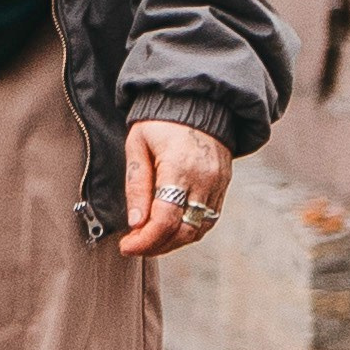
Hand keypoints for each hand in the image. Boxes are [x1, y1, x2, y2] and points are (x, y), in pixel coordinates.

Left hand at [120, 121, 232, 258]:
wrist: (196, 103)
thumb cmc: (160, 123)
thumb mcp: (137, 146)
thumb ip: (136, 185)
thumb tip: (136, 222)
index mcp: (179, 167)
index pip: (165, 218)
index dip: (145, 240)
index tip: (126, 246)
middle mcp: (204, 179)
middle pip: (183, 230)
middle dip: (156, 246)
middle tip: (134, 246)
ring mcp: (218, 184)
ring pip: (198, 230)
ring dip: (172, 243)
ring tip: (148, 240)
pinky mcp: (223, 187)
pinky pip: (208, 220)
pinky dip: (188, 231)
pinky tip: (168, 230)